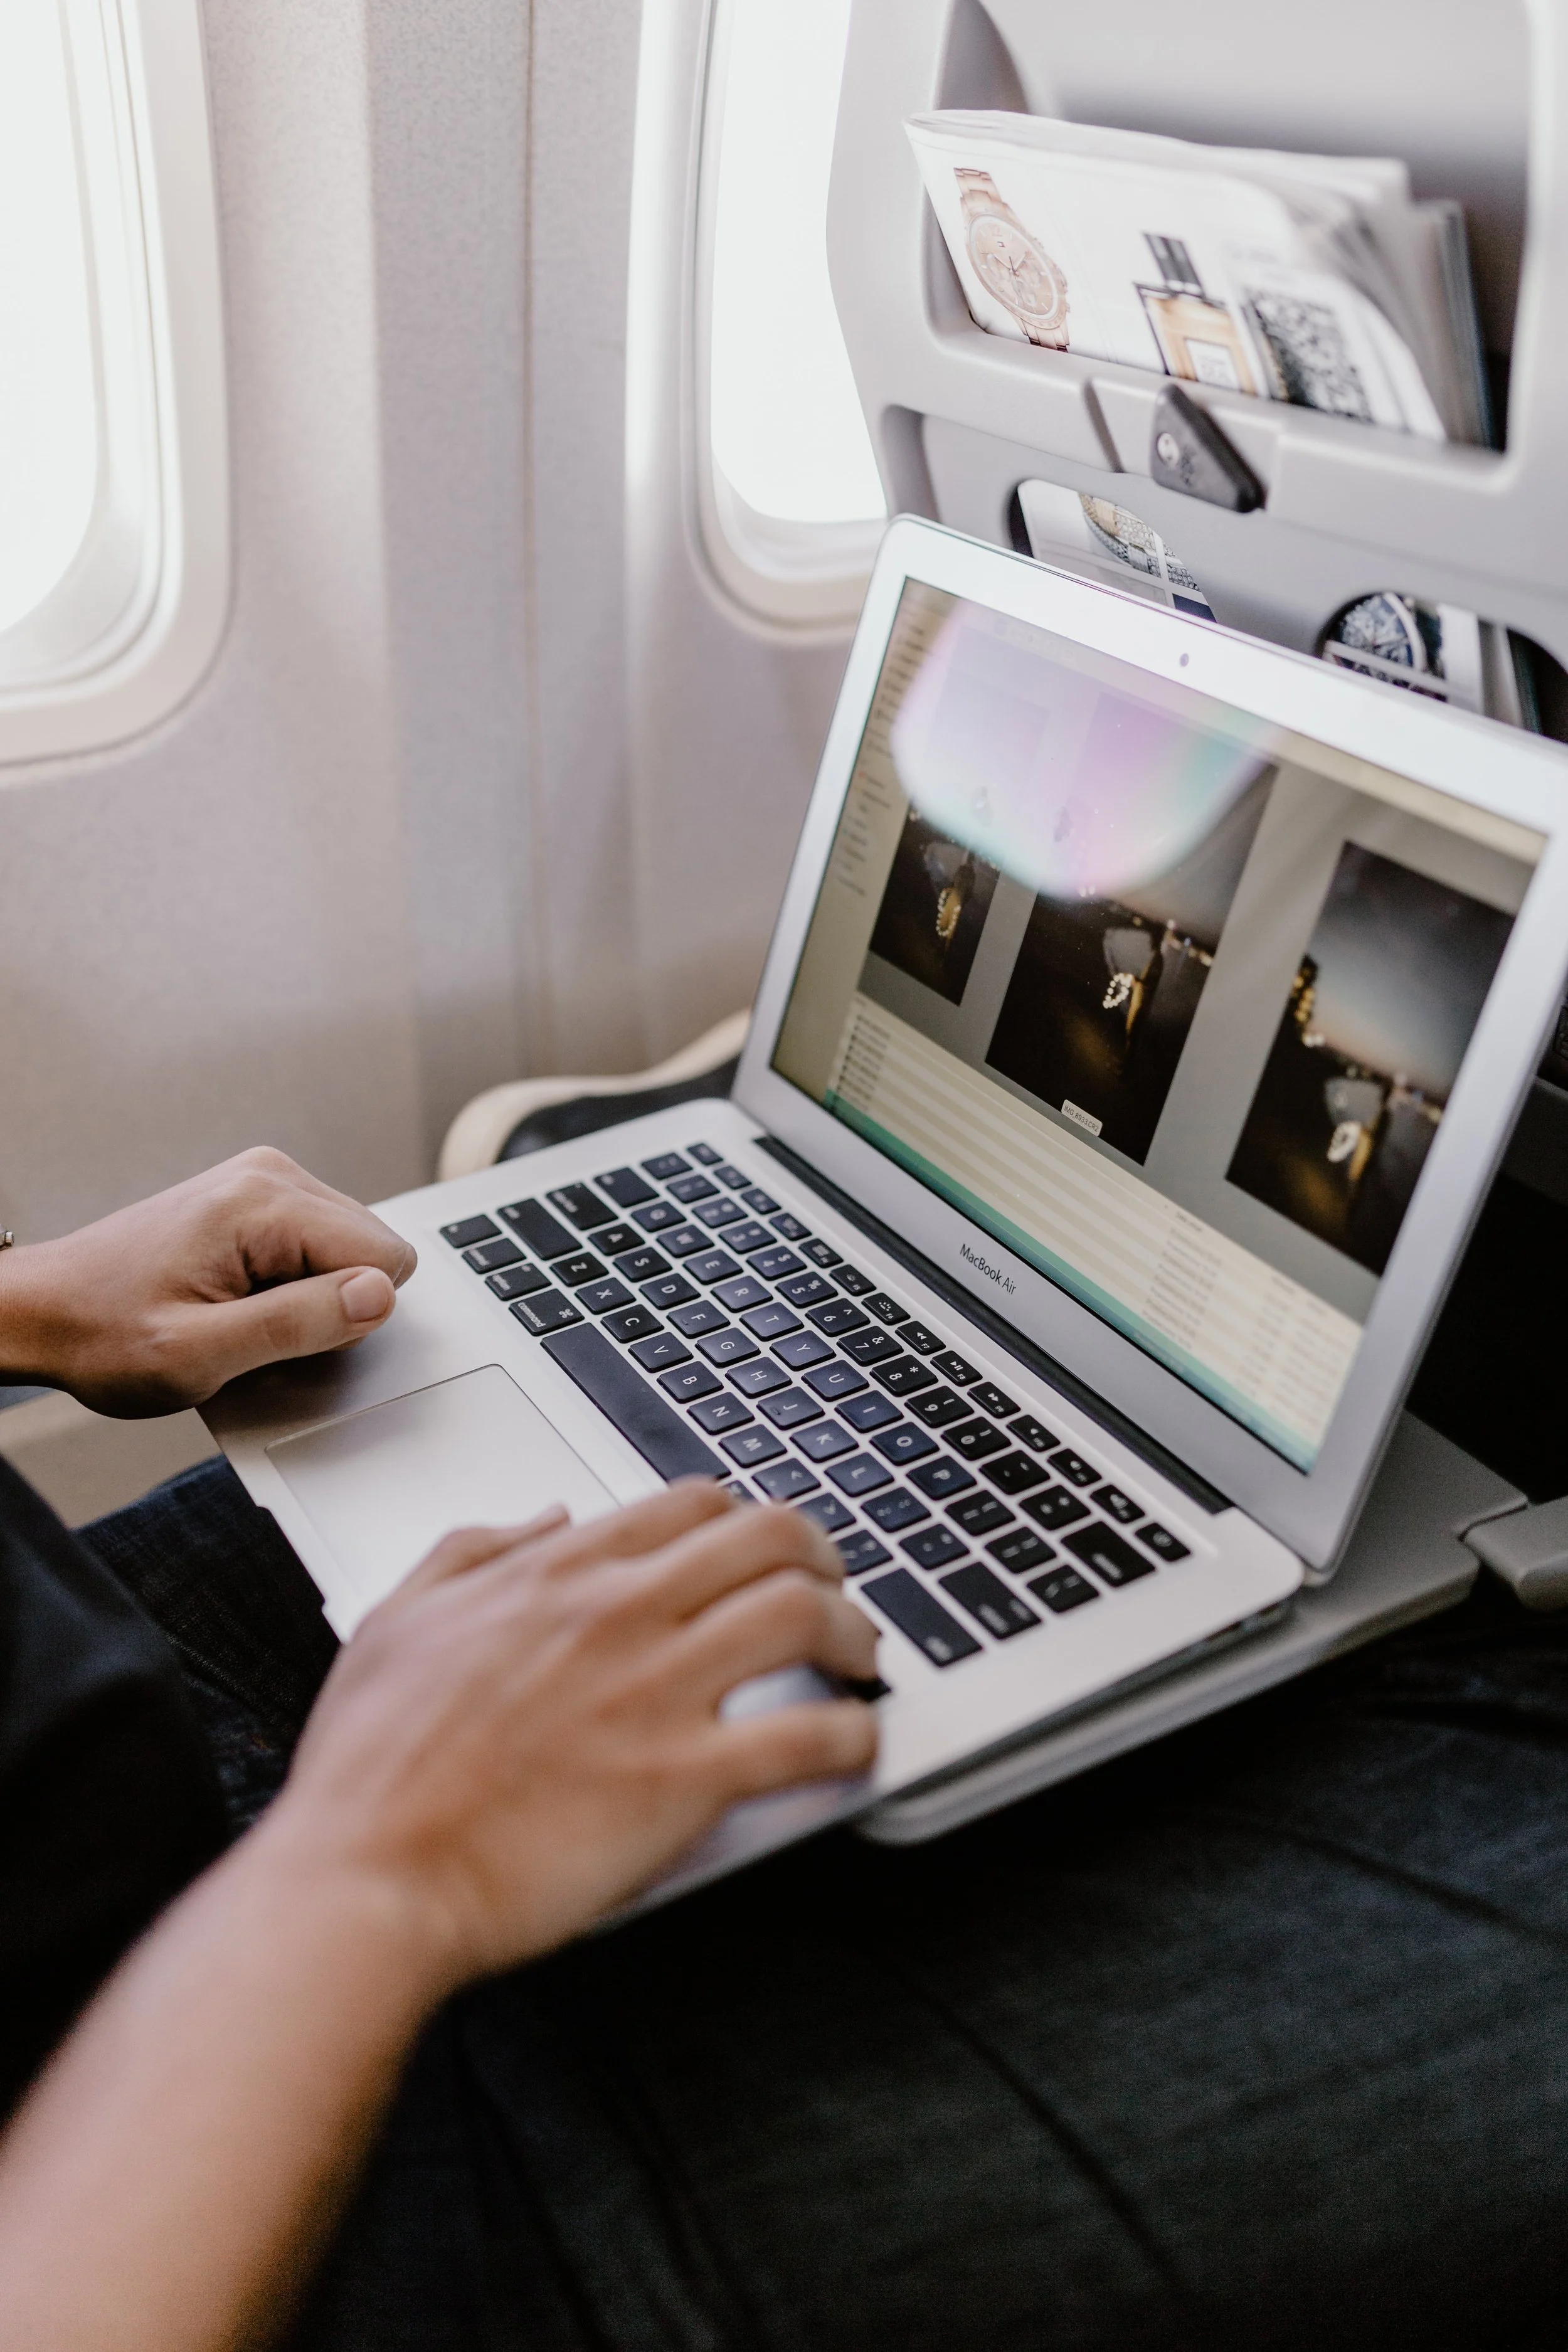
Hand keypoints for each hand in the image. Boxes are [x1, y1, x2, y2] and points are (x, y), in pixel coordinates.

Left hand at [0, 1148, 414, 1414]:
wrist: (47, 1310)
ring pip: (351, 1249)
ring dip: (309, 1294)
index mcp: (262, 1202)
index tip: (278, 1332)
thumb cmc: (106, 1333)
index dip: (344, 1317)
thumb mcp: (198, 1354)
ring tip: (237, 1310)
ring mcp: (265, 1179)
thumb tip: (378, 1295)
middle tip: (252, 1324)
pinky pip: (319, 1245)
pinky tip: (237, 1295)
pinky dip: (291, 1281)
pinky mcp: (258, 1195)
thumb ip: (296, 1324)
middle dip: (330, 1302)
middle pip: (373, 1249)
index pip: (386, 1258)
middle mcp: (271, 1174)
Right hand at [261, 1482, 880, 1983]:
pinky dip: (852, 1737)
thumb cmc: (371, 1770)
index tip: (762, 1550)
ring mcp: (656, 1692)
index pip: (690, 1505)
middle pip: (767, 1536)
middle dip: (821, 1554)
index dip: (745, 1519)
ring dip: (853, 1631)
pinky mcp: (684, 1780)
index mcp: (556, 1575)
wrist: (368, 1877)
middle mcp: (618, 1614)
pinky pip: (806, 1738)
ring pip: (803, 1614)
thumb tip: (542, 1518)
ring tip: (861, 1659)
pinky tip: (856, 1745)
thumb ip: (472, 1553)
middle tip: (835, 1588)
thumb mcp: (399, 1621)